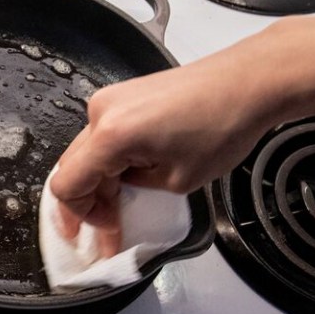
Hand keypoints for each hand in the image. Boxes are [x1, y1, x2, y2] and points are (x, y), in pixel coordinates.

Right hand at [49, 24, 288, 254]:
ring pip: (88, 151)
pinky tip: (130, 176)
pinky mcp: (125, 94)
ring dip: (101, 180)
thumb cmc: (222, 128)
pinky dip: (111, 159)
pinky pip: (104, 134)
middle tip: (108, 229)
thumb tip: (125, 185)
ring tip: (123, 206)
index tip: (104, 231)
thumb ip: (139, 187)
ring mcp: (111, 99)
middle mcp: (100, 112)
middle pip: (73, 167)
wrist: (247, 82)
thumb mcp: (178, 180)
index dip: (81, 215)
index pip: (67, 185)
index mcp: (109, 136)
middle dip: (88, 202)